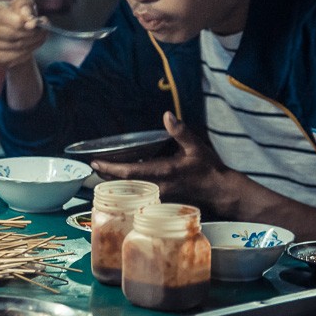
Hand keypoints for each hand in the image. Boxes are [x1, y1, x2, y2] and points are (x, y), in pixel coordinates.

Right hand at [0, 0, 47, 69]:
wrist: (15, 29)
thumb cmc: (18, 12)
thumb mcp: (24, 2)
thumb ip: (26, 6)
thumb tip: (30, 22)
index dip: (16, 20)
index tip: (33, 23)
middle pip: (7, 33)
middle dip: (28, 33)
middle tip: (42, 30)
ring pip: (13, 45)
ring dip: (32, 41)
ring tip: (40, 35)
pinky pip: (15, 57)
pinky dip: (28, 51)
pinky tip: (32, 45)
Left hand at [90, 111, 229, 210]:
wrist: (221, 192)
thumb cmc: (209, 169)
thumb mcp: (196, 147)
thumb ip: (180, 132)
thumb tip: (167, 115)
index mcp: (162, 172)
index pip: (129, 172)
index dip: (110, 168)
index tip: (95, 162)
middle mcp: (157, 187)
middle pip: (124, 184)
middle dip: (107, 175)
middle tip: (94, 165)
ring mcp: (159, 196)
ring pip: (130, 191)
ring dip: (115, 182)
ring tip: (103, 170)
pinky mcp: (162, 200)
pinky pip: (139, 194)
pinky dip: (127, 187)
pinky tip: (122, 180)